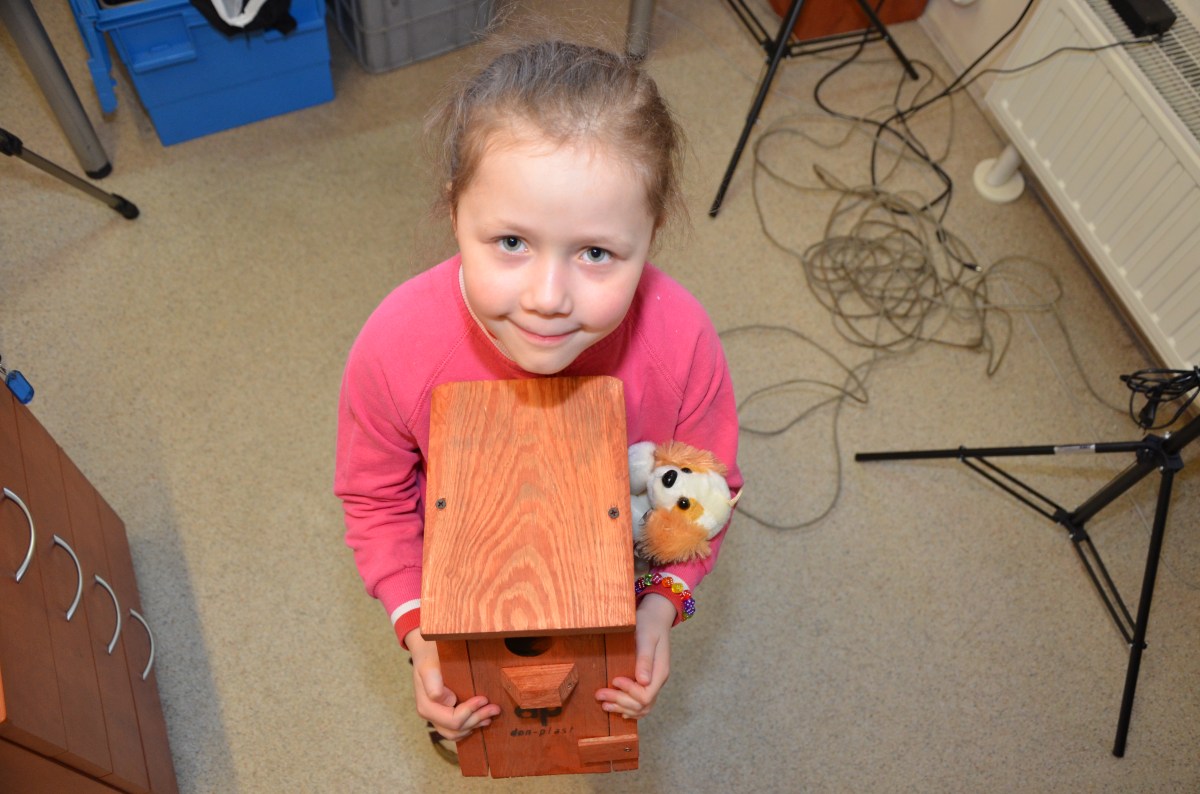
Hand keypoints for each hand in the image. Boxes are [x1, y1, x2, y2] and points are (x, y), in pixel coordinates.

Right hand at [406, 628, 500, 740]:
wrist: (425, 650)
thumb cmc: (430, 655)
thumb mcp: (429, 665)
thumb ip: (433, 683)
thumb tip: (445, 701)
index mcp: (427, 706)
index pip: (453, 720)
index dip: (471, 712)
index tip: (484, 699)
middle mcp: (430, 714)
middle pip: (456, 729)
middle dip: (477, 719)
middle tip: (495, 708)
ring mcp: (435, 715)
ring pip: (456, 733)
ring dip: (474, 725)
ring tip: (490, 716)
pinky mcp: (442, 713)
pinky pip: (454, 728)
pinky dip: (468, 726)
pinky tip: (480, 719)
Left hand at [595, 593, 674, 719]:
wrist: (654, 617)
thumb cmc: (649, 624)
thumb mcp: (646, 638)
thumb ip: (645, 658)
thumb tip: (643, 681)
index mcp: (660, 672)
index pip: (646, 695)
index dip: (629, 692)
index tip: (614, 680)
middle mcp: (657, 680)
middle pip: (641, 704)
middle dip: (619, 701)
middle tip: (599, 694)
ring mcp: (653, 682)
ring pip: (641, 707)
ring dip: (622, 708)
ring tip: (604, 705)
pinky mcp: (646, 680)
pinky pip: (640, 703)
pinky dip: (628, 708)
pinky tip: (616, 708)